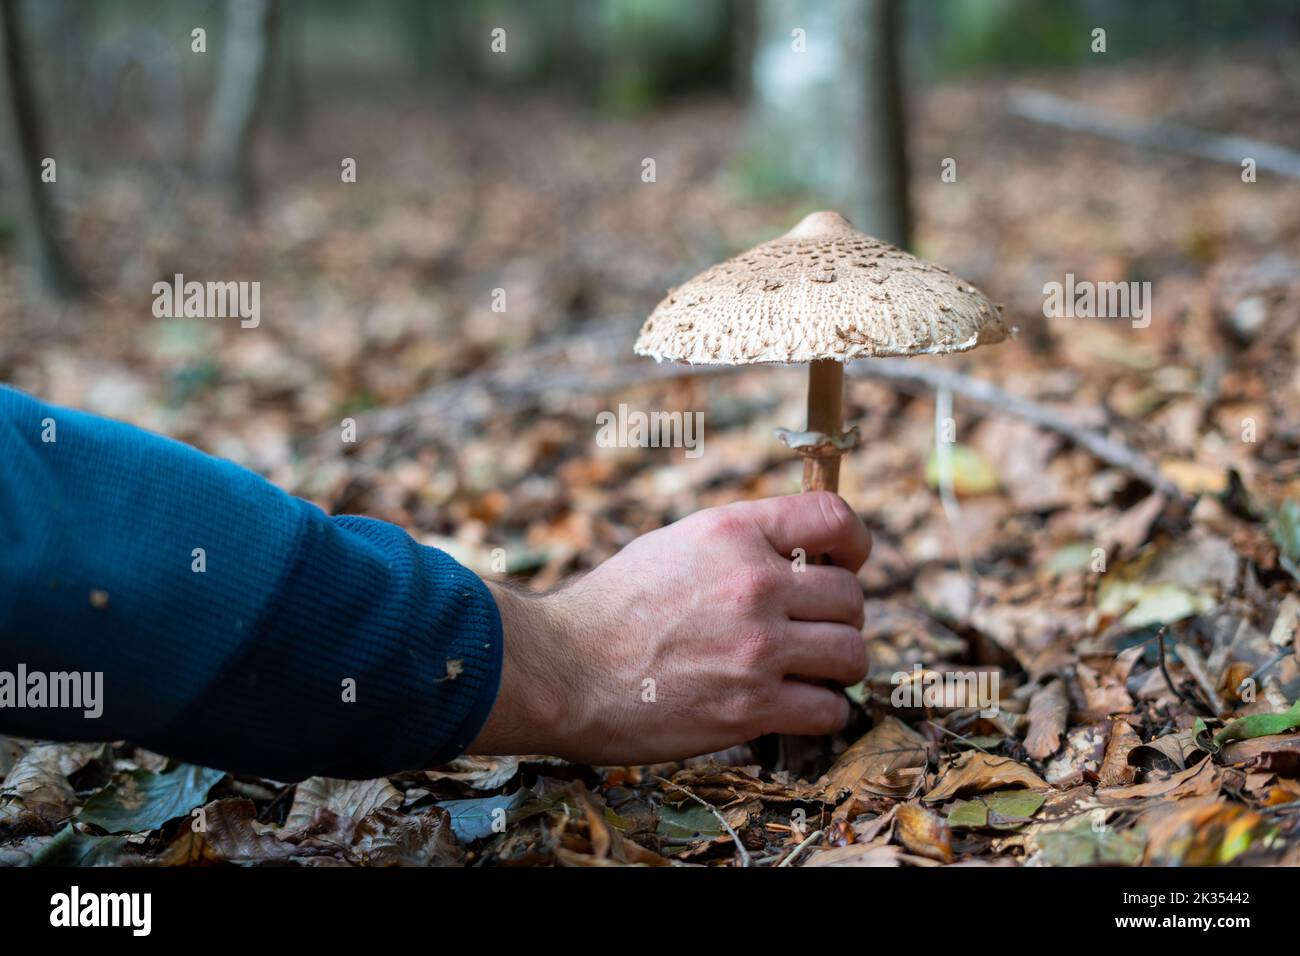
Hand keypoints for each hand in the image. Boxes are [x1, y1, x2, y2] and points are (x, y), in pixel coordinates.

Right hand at [467, 492, 870, 763]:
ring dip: (838, 666)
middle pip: (852, 596)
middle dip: (840, 617)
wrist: (561, 670)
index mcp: (733, 533)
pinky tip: (797, 708)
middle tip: (813, 633)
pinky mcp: (752, 708)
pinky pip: (829, 708)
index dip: (854, 542)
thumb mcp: (673, 546)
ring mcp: (757, 648)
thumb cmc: (609, 610)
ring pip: (851, 653)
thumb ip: (737, 546)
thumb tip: (796, 557)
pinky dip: (822, 711)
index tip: (846, 563)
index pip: (834, 519)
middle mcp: (754, 584)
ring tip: (810, 672)